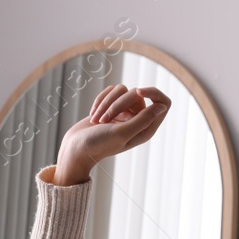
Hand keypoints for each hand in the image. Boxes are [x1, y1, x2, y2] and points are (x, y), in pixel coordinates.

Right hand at [53, 84, 171, 184]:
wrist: (76, 148)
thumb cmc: (98, 144)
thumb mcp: (121, 133)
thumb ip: (143, 120)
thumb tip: (162, 106)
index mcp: (146, 129)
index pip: (163, 103)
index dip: (153, 92)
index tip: (138, 91)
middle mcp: (138, 120)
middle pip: (138, 94)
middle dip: (118, 103)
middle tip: (104, 120)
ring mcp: (125, 113)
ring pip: (123, 90)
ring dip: (106, 103)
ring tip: (96, 120)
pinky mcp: (112, 106)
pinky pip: (111, 91)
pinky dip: (100, 100)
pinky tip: (93, 115)